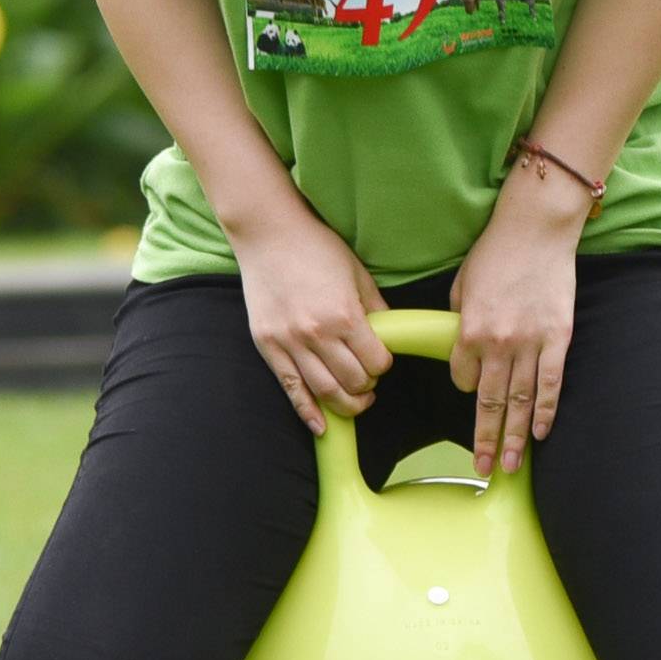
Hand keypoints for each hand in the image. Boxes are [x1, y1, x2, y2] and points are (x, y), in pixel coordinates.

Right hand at [234, 208, 386, 433]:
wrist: (269, 233)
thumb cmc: (316, 247)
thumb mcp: (357, 273)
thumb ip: (376, 308)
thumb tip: (392, 334)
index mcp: (345, 315)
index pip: (376, 362)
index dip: (384, 365)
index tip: (382, 360)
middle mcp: (317, 334)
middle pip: (353, 382)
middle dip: (368, 387)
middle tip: (369, 381)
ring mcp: (289, 342)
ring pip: (324, 392)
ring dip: (346, 405)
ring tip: (355, 400)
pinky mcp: (268, 346)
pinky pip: (291, 389)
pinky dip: (308, 413)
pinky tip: (322, 426)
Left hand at [447, 177, 587, 472]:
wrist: (536, 228)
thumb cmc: (496, 251)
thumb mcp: (463, 284)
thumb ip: (461, 319)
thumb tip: (464, 344)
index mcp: (469, 330)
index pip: (463, 377)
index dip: (465, 387)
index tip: (471, 391)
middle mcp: (498, 344)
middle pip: (490, 403)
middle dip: (486, 440)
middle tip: (484, 469)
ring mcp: (530, 343)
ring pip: (520, 402)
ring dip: (515, 437)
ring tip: (511, 466)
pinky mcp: (557, 338)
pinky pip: (550, 384)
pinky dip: (545, 411)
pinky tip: (540, 434)